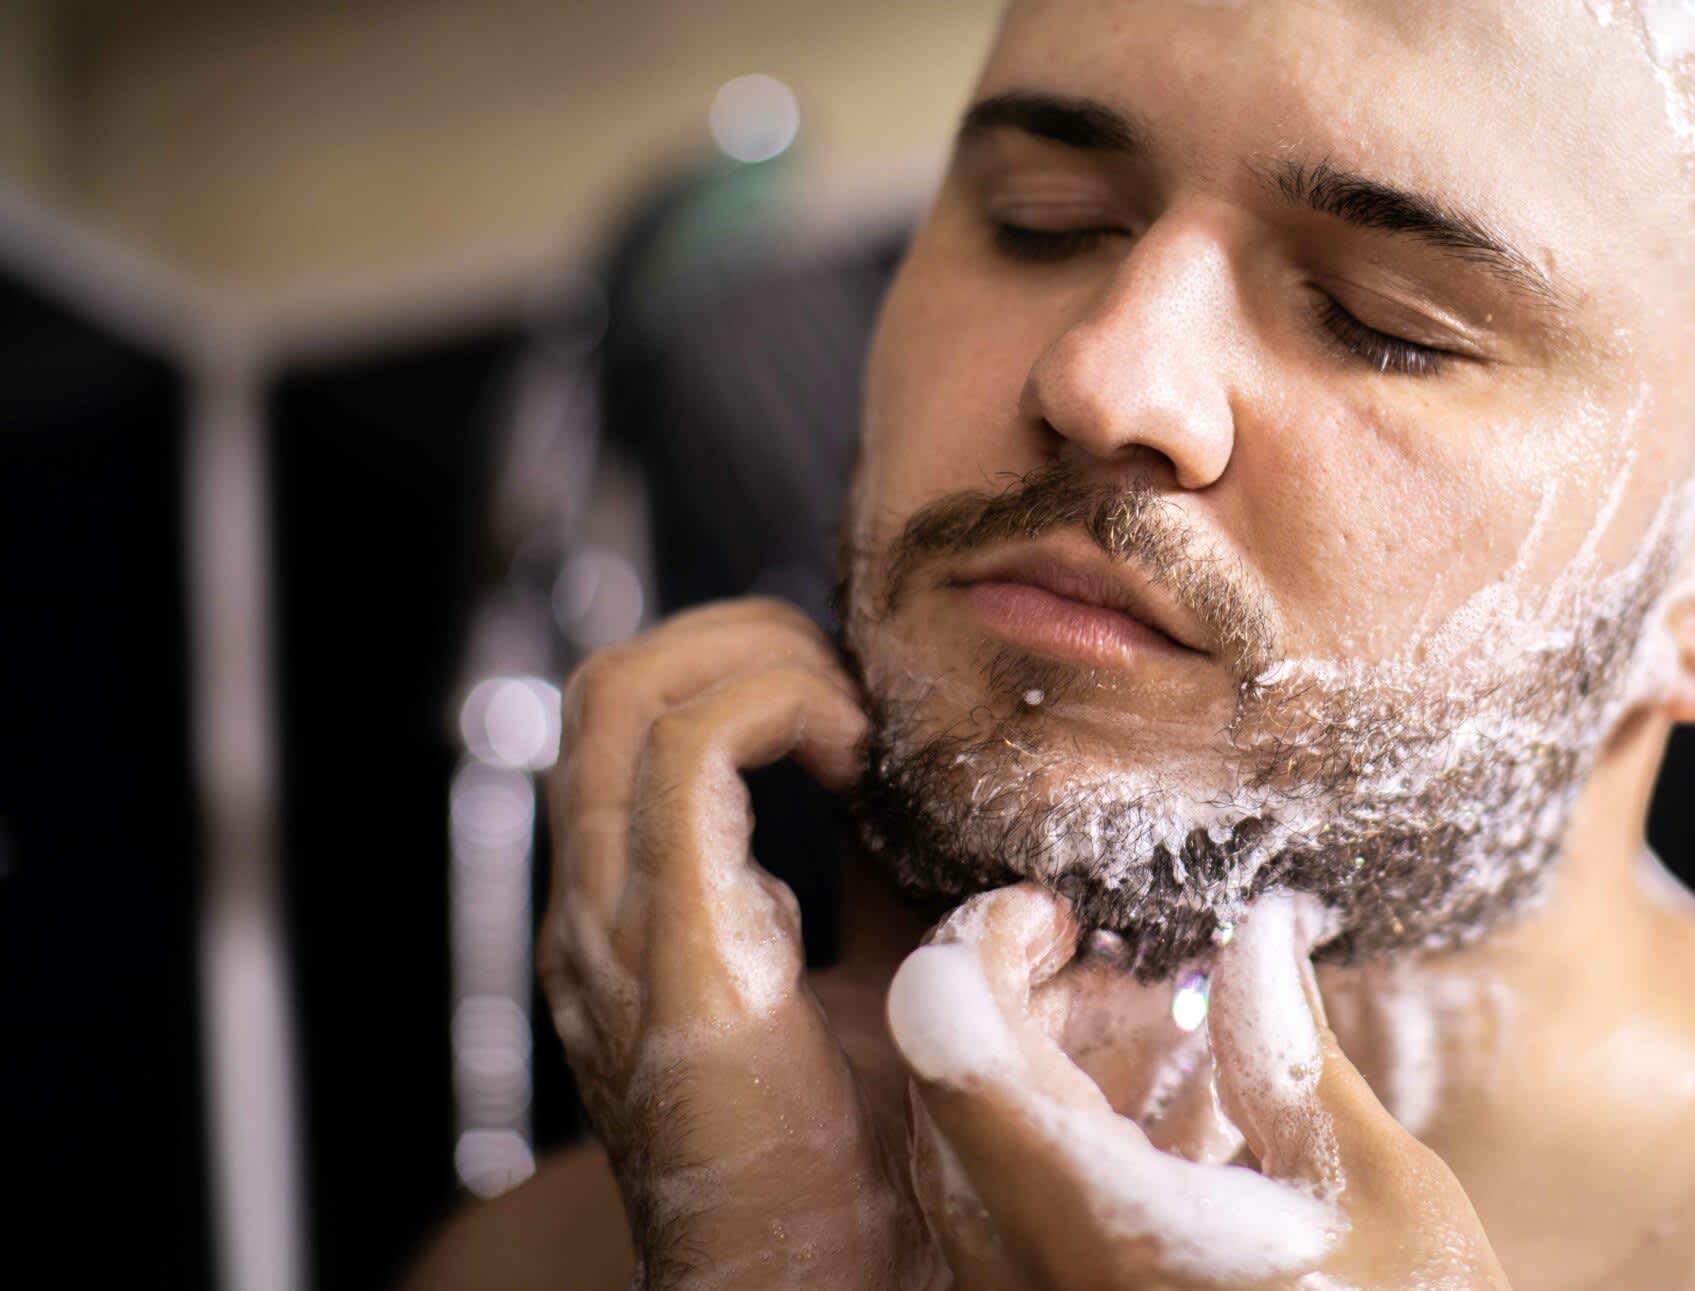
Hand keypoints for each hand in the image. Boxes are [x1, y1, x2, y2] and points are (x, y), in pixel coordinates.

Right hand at [535, 599, 932, 1289]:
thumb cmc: (865, 1174)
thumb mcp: (894, 987)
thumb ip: (903, 897)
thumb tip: (976, 812)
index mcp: (638, 917)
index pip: (631, 720)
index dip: (740, 665)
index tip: (860, 700)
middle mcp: (601, 915)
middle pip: (613, 685)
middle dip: (743, 637)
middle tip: (857, 691)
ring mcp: (617, 935)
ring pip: (628, 695)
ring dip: (761, 660)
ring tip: (855, 722)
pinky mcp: (673, 959)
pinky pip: (691, 759)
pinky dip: (777, 708)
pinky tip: (856, 758)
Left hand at [889, 885, 1512, 1290]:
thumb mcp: (1383, 1196)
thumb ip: (1289, 1056)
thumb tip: (1255, 930)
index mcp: (1102, 1233)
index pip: (949, 1046)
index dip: (983, 949)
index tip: (1053, 920)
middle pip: (941, 1108)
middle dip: (1003, 1008)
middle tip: (1089, 961)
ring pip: (960, 1177)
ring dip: (1022, 1086)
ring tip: (1135, 1049)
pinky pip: (998, 1242)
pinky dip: (1046, 1166)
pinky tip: (1149, 1148)